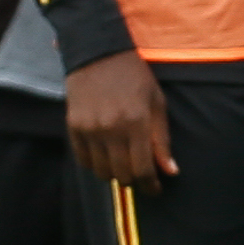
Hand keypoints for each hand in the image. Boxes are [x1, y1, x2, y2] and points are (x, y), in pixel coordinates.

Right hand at [65, 49, 175, 189]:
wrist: (98, 55)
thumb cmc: (134, 77)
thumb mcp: (157, 105)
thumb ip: (162, 140)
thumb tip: (170, 171)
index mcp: (136, 123)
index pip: (143, 168)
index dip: (150, 185)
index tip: (155, 189)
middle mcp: (110, 130)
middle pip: (121, 174)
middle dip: (134, 181)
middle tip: (141, 176)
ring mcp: (89, 129)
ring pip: (101, 171)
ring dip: (114, 174)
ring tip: (122, 165)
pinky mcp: (73, 127)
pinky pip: (83, 159)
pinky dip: (95, 164)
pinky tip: (105, 157)